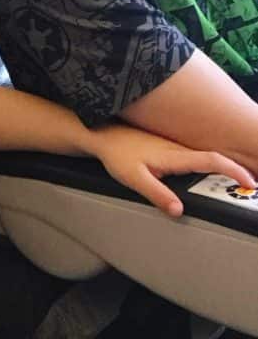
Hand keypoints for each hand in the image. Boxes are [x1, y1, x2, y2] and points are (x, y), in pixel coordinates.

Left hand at [91, 123, 256, 217]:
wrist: (102, 134)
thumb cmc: (116, 154)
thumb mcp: (133, 178)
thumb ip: (157, 194)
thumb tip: (180, 211)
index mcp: (174, 155)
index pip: (211, 160)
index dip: (234, 170)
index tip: (251, 182)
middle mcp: (178, 149)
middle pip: (214, 159)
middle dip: (236, 171)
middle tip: (252, 188)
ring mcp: (174, 146)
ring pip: (205, 157)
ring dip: (224, 169)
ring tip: (240, 186)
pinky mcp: (168, 147)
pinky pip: (196, 157)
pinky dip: (210, 166)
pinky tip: (213, 176)